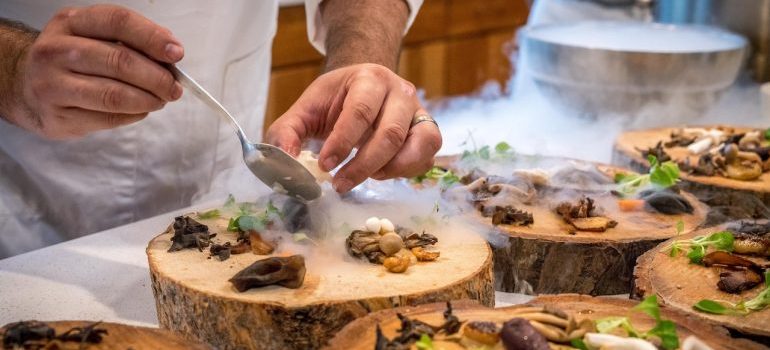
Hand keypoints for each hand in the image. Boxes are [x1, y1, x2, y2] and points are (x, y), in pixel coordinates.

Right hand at [12, 5, 182, 138]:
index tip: (177, 54)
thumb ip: (129, 42)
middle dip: (157, 77)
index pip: (118, 22)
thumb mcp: (92, 37)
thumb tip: (170, 55)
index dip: (152, 37)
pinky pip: (108, 118)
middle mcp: (56, 51)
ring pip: (114, 95)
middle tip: (174, 87)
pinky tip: (140, 110)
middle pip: (120, 61)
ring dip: (148, 100)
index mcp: (70, 23)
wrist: (25, 86)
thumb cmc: (72, 60)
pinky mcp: (58, 116)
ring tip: (161, 100)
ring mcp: (52, 85)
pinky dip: (134, 115)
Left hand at [266, 63, 441, 192]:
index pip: (360, 111)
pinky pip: (426, 157)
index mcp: (369, 78)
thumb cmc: (335, 100)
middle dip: (363, 165)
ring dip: (390, 170)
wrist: (364, 87)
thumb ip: (287, 132)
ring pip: (418, 145)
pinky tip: (381, 173)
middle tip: (340, 184)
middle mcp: (400, 92)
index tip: (325, 166)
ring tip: (366, 178)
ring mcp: (419, 111)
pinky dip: (406, 172)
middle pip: (390, 133)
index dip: (342, 142)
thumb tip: (285, 161)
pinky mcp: (428, 132)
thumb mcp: (306, 109)